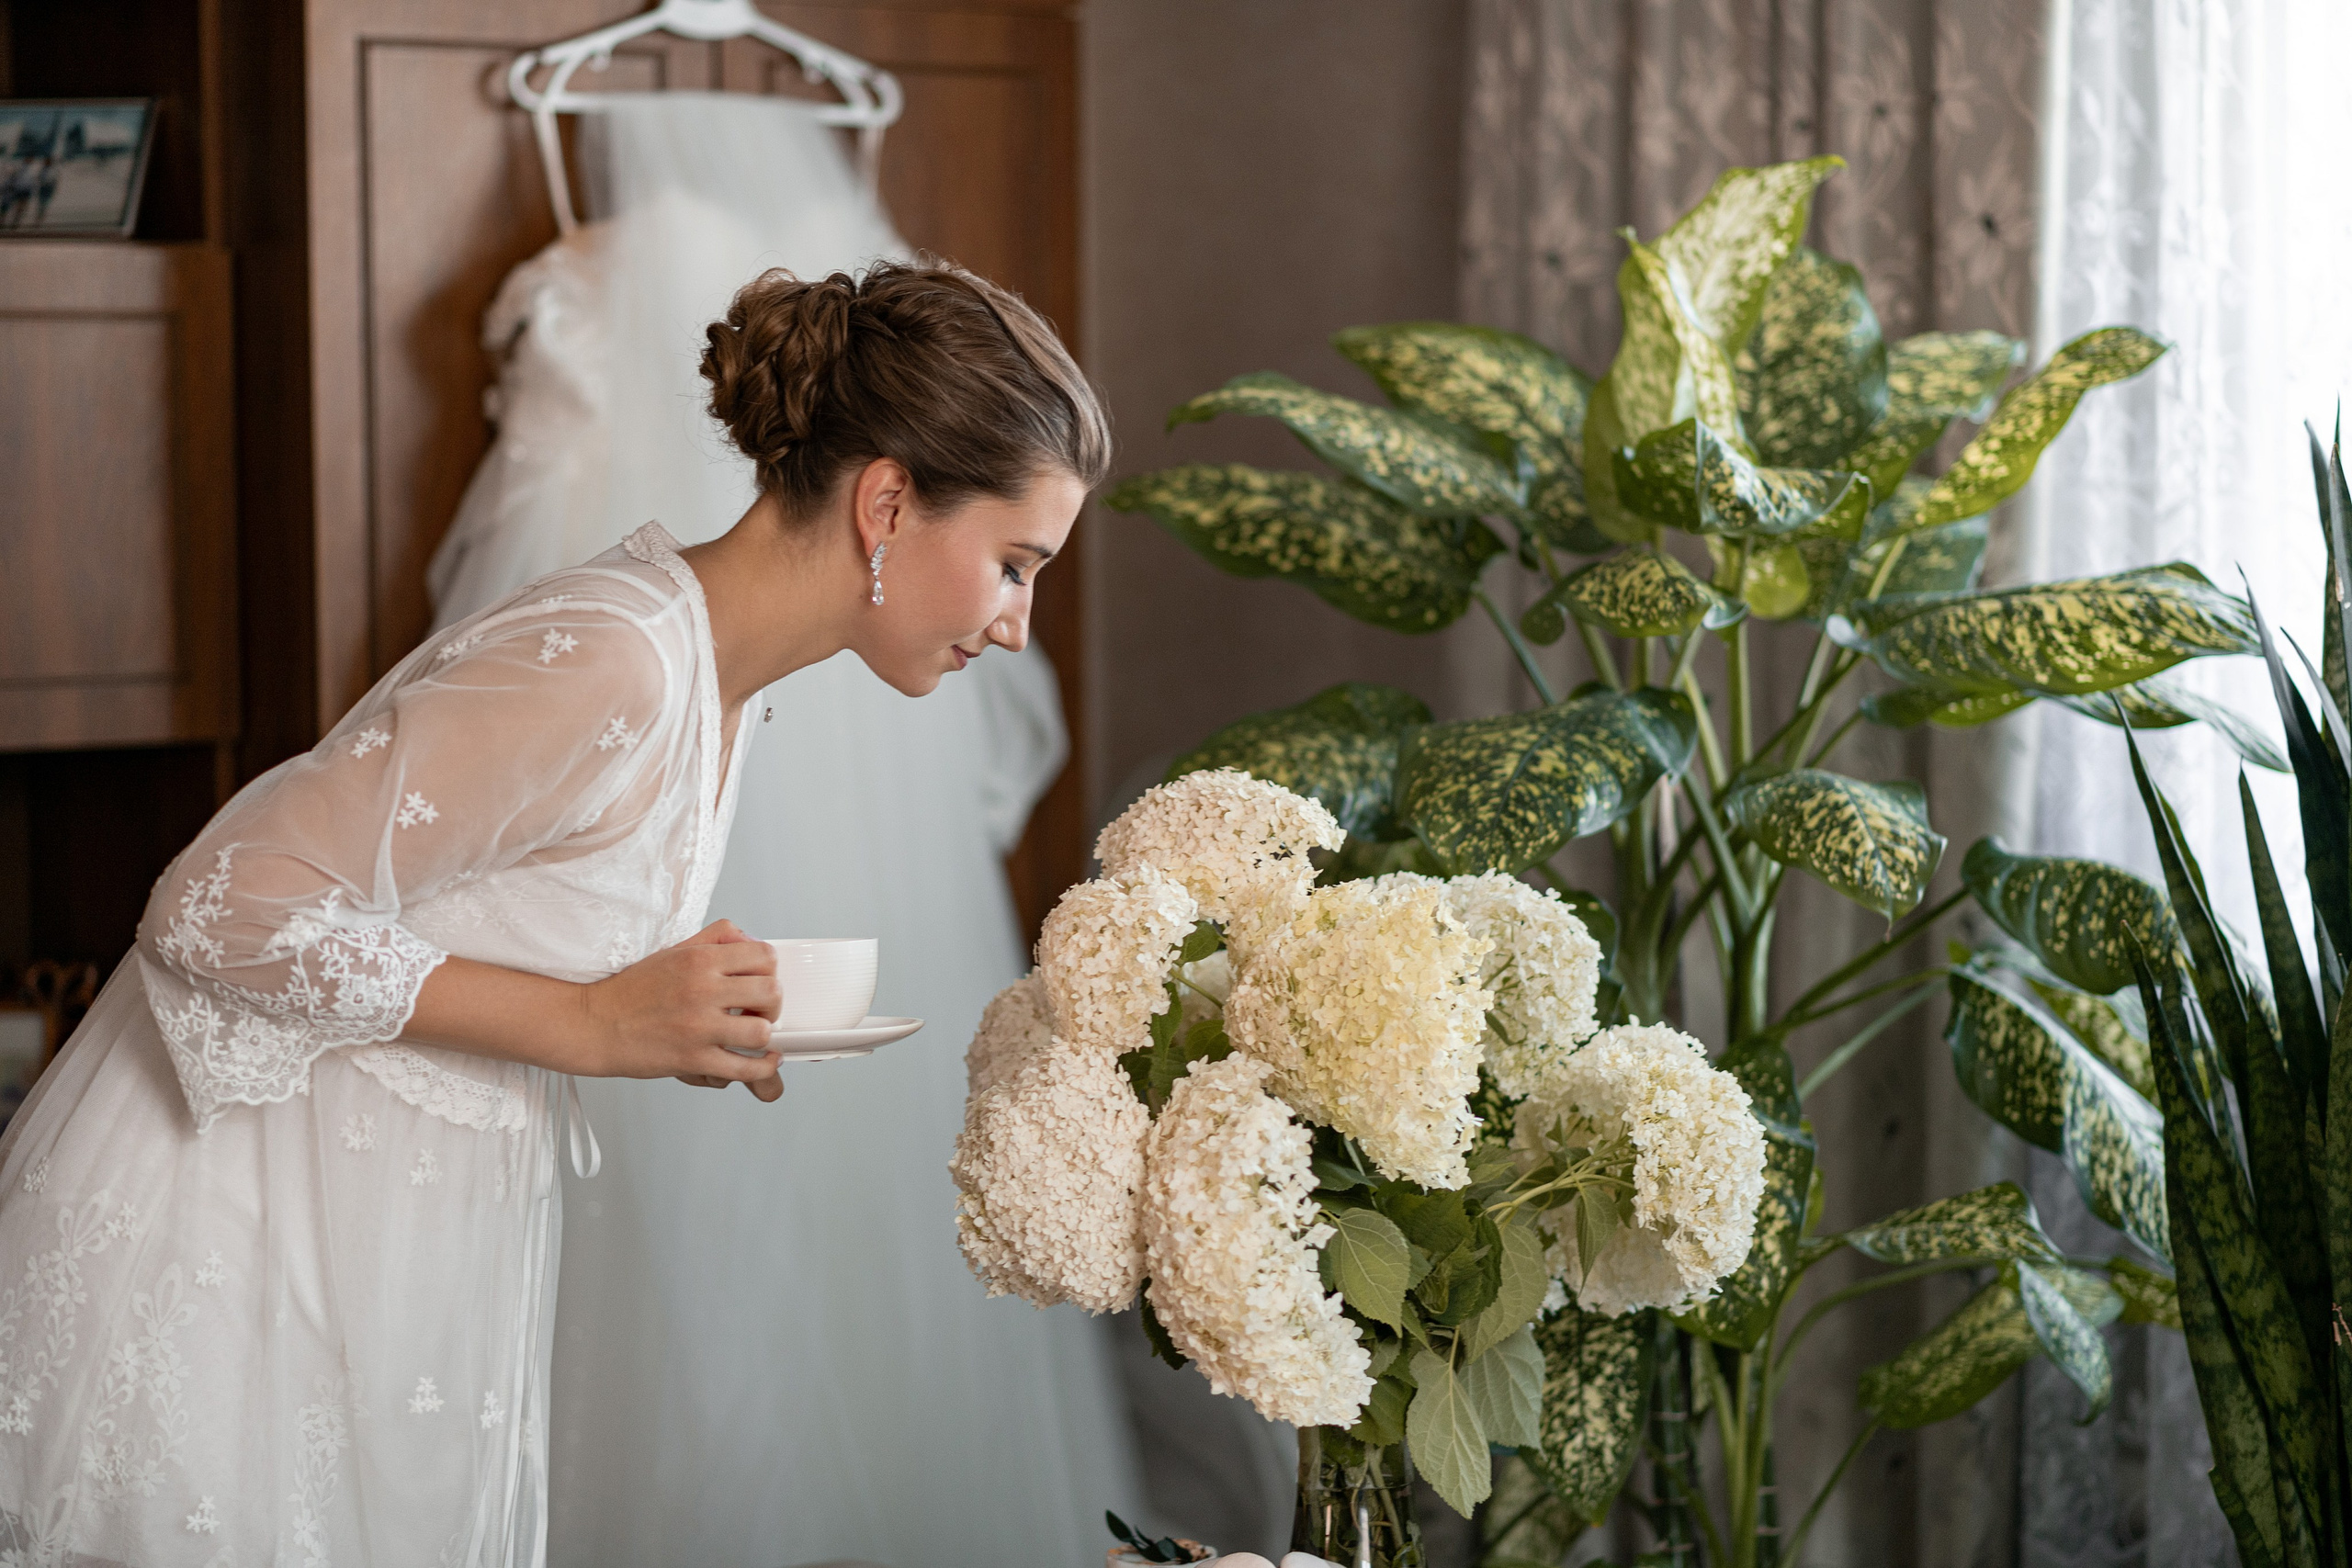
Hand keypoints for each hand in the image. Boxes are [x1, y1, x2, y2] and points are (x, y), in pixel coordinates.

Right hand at [578, 920, 784, 1100]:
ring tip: (753, 1035)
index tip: (759, 981)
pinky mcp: (692, 1060)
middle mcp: (702, 990)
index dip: (769, 970)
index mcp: (699, 960)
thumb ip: (714, 938)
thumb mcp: (672, 951)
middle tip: (758, 1010)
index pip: (764, 956)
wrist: (593, 1024)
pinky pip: (744, 1069)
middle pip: (771, 992)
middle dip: (772, 1003)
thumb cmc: (632, 990)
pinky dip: (762, 1068)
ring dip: (763, 1036)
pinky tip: (763, 1061)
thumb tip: (749, 939)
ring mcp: (698, 1028)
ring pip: (761, 1032)